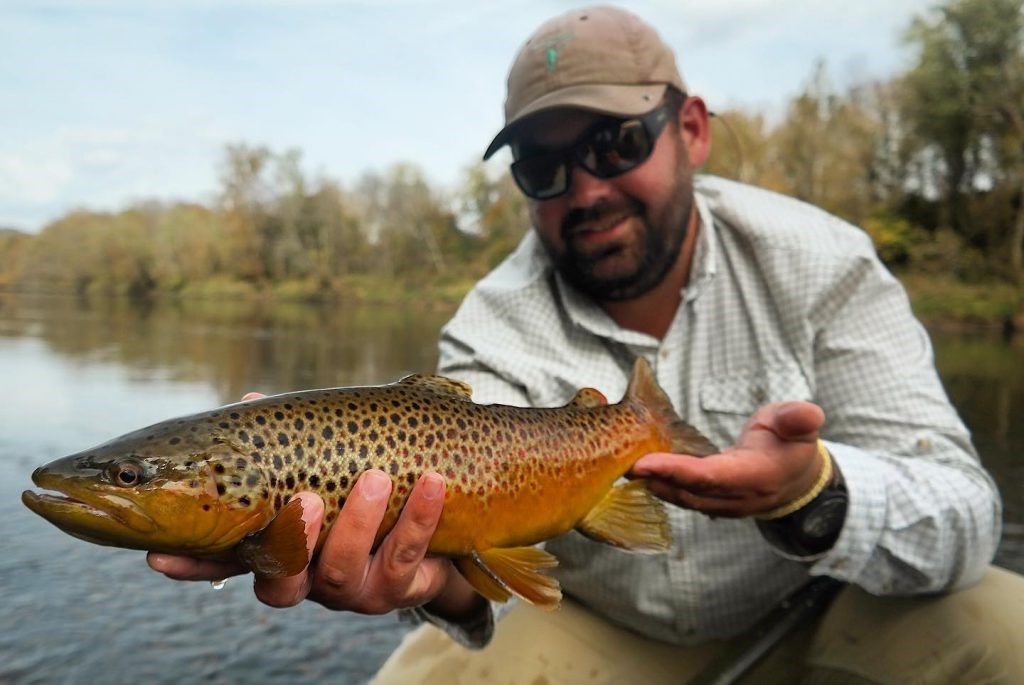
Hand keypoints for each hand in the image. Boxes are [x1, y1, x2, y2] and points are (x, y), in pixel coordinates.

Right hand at [148, 393, 482, 617]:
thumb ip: (287, 439)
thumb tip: (249, 400)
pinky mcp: (399, 587)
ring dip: (358, 522)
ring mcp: (352, 588)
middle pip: (281, 581)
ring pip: (341, 571)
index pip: (226, 561)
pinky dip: (418, 518)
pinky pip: (405, 557)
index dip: (192, 563)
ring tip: (377, 477)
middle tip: (304, 499)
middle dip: (291, 542)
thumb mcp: (327, 458)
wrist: (441, 521)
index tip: (160, 555)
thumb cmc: (366, 481)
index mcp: (279, 547)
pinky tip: (432, 482)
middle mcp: (308, 577)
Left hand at [629, 401, 825, 516]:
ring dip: (654, 483)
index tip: (645, 462)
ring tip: (624, 466)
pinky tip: (640, 472)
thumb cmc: (793, 444)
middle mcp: (738, 498)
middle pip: (689, 491)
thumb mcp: (799, 426)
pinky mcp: (713, 503)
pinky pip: (684, 496)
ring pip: (683, 497)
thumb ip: (798, 419)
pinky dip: (662, 485)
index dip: (677, 471)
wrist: (798, 478)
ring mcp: (724, 505)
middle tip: (623, 462)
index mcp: (758, 477)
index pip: (711, 477)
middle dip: (655, 478)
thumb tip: (808, 414)